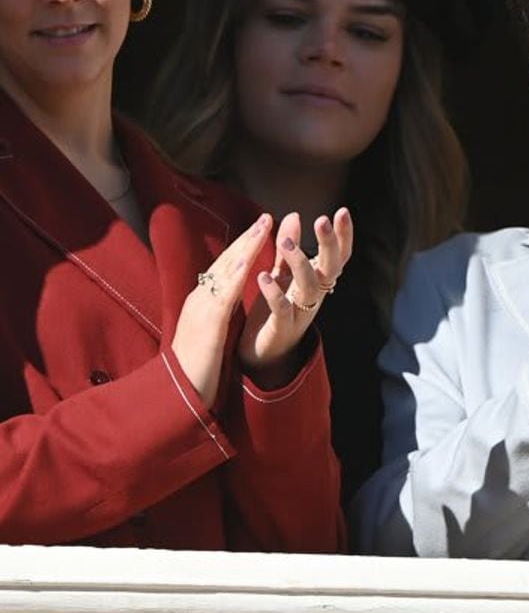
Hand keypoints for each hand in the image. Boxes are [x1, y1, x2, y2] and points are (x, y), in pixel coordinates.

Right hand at [172, 213, 272, 406]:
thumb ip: (216, 314)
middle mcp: (200, 299)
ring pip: (226, 270)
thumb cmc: (194, 368)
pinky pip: (225, 294)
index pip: (224, 268)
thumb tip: (228, 300)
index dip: (242, 247)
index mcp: (202, 302)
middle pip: (226, 262)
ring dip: (246, 247)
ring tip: (264, 227)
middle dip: (247, 238)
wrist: (177, 395)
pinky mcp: (208, 323)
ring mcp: (202, 309)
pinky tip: (250, 259)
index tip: (260, 229)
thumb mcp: (208, 333)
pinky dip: (237, 274)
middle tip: (266, 217)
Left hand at [239, 207, 352, 385]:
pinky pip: (283, 310)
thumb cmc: (276, 309)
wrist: (264, 355)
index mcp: (318, 281)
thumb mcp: (284, 274)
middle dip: (328, 244)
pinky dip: (274, 294)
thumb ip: (289, 247)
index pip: (339, 256)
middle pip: (331, 268)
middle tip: (322, 220)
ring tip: (284, 242)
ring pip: (309, 286)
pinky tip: (263, 276)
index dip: (343, 236)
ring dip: (299, 263)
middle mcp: (316, 296)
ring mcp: (301, 313)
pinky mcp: (282, 329)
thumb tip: (294, 214)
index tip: (341, 211)